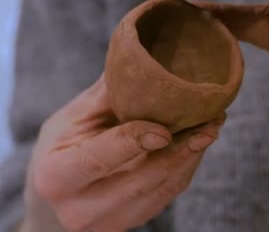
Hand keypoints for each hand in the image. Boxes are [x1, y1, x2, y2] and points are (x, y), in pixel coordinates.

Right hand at [22, 75, 223, 231]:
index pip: (99, 158)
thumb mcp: (73, 116)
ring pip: (161, 188)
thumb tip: (146, 53)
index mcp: (56, 177)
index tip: (165, 128)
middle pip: (141, 179)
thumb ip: (109, 94)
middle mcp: (80, 209)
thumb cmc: (63, 145)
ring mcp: (108, 223)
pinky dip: (186, 166)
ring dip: (191, 156)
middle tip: (210, 118)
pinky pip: (168, 194)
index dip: (133, 142)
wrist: (56, 194)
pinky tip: (198, 142)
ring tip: (212, 125)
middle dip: (180, 148)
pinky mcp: (131, 224)